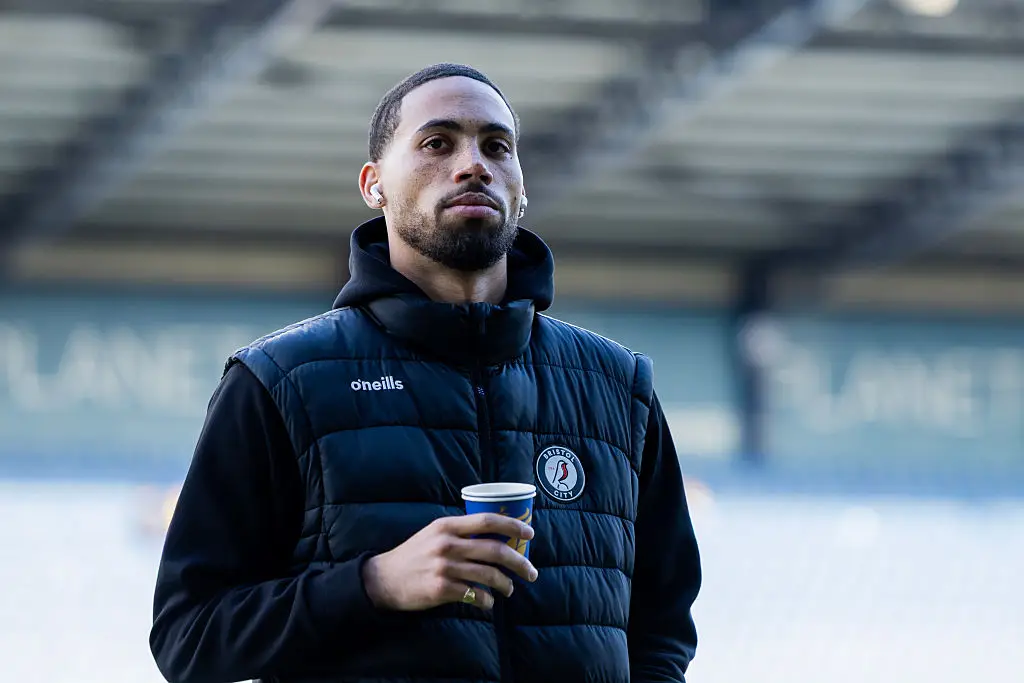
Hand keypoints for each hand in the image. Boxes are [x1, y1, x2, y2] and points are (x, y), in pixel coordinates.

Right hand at [362, 513, 537, 610]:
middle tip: (531, 572)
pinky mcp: (441, 589)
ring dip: (505, 584)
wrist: (384, 579)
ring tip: (509, 589)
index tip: (530, 533)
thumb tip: (495, 536)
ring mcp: (444, 567)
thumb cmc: (414, 555)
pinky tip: (488, 602)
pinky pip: (474, 595)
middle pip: (495, 550)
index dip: (513, 525)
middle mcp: (447, 544)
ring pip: (488, 575)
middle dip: (519, 562)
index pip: (488, 521)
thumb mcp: (434, 534)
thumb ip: (460, 532)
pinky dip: (486, 600)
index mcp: (447, 526)